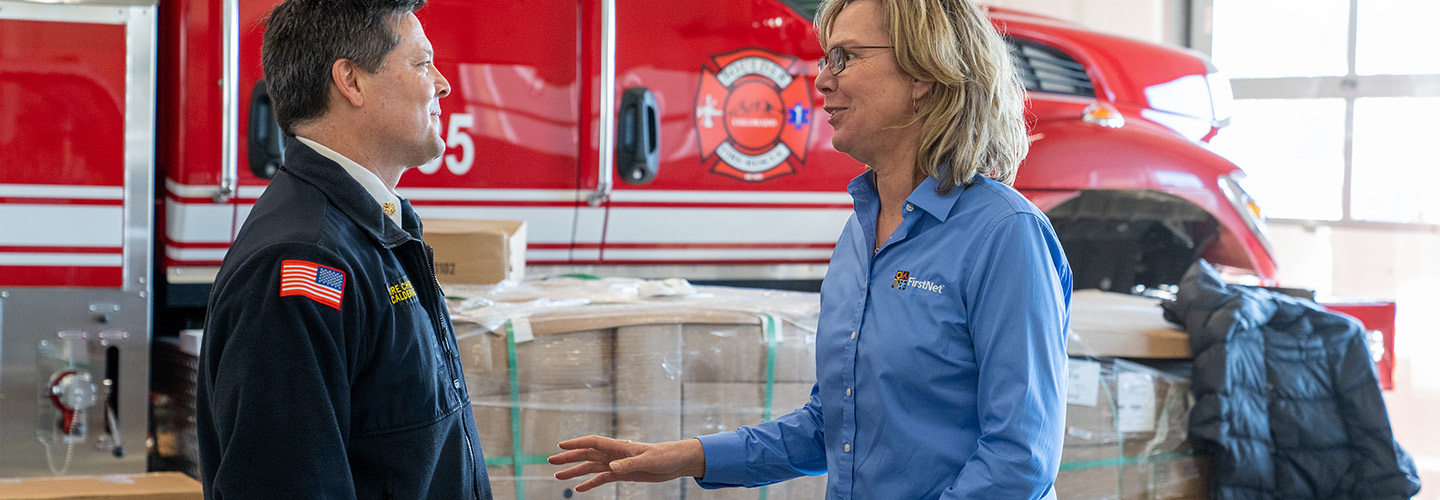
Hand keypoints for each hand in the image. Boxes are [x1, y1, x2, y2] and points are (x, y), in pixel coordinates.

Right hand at [547, 435, 705, 491]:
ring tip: (558, 476)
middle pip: (586, 455)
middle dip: (568, 457)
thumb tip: (611, 467)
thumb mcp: (648, 460)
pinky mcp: (623, 475)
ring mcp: (617, 464)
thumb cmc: (665, 456)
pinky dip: (590, 483)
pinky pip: (602, 479)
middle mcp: (615, 454)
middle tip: (551, 461)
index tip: (561, 445)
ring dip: (575, 471)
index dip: (576, 443)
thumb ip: (629, 464)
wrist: (676, 462)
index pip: (593, 443)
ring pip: (591, 468)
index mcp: (619, 447)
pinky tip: (579, 489)